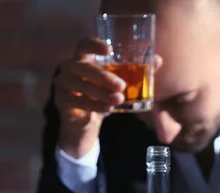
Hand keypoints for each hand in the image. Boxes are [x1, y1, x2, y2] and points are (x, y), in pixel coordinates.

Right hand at [53, 37, 125, 157]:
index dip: (94, 44)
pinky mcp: (61, 99)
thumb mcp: (117, 84)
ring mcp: (62, 83)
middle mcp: (70, 67)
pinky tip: (108, 110)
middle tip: (122, 87)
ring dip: (101, 93)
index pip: (84, 44)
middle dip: (103, 76)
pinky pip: (77, 101)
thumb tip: (158, 60)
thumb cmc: (102, 95)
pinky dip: (94, 105)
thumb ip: (136, 72)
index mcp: (83, 58)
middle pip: (83, 66)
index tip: (109, 50)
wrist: (85, 121)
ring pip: (80, 85)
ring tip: (118, 100)